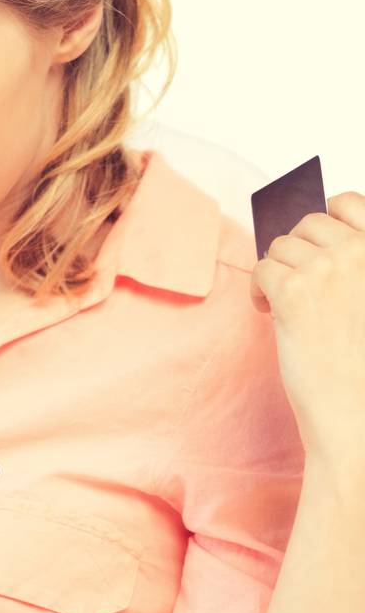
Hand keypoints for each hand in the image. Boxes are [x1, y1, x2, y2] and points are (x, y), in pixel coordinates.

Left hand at [249, 190, 364, 462]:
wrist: (355, 411)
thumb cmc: (362, 363)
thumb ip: (352, 265)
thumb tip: (311, 232)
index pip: (348, 202)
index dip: (324, 218)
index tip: (314, 245)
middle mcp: (359, 252)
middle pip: (307, 223)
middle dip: (295, 251)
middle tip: (295, 284)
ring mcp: (326, 268)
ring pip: (279, 245)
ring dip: (275, 271)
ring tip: (283, 303)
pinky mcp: (293, 290)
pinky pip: (261, 268)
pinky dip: (258, 290)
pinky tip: (269, 312)